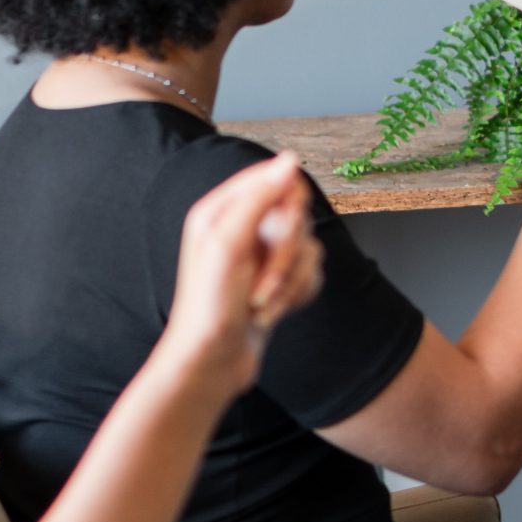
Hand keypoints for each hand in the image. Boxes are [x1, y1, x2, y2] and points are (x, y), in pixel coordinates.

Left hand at [155, 152, 323, 402]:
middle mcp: (243, 227)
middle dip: (287, 255)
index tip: (280, 230)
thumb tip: (290, 159)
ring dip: (290, 282)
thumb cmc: (208, 307)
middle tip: (262, 282)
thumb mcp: (228, 245)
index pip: (278, 178)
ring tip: (260, 304)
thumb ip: (260, 197)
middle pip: (298, 215)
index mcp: (223, 210)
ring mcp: (262, 255)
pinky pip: (313, 272)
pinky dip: (297, 295)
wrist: (212, 362)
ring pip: (309, 247)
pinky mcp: (279, 279)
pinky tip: (272, 311)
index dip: (289, 205)